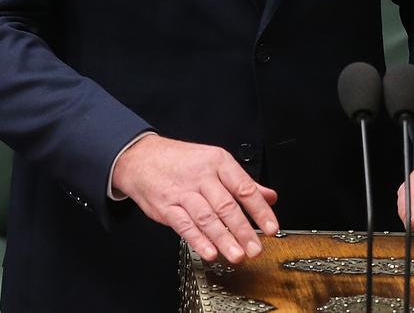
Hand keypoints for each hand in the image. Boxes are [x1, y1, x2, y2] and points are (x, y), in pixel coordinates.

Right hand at [112, 135, 278, 262]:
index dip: (260, 209)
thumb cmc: (180, 161)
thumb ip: (242, 182)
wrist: (141, 157)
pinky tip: (210, 252)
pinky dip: (198, 240)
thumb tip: (270, 196)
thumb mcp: (214, 162)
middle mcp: (201, 176)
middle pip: (226, 205)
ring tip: (237, 255)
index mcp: (218, 162)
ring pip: (207, 217)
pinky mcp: (166, 206)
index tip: (272, 228)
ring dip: (224, 239)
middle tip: (256, 249)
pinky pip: (184, 225)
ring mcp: (183, 191)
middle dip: (243, 230)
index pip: (244, 187)